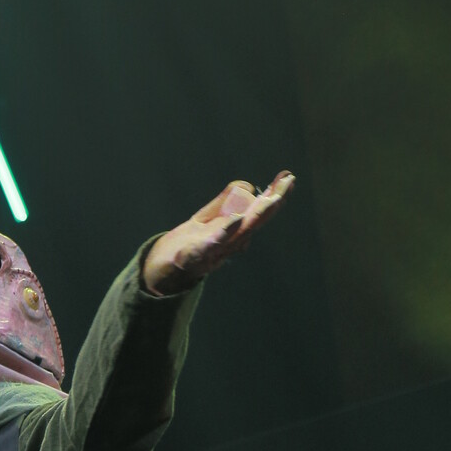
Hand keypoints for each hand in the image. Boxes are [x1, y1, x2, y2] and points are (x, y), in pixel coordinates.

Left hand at [142, 171, 294, 294]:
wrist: (161, 273)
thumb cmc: (186, 245)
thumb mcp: (206, 219)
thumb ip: (225, 202)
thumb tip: (248, 186)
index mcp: (232, 233)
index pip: (257, 212)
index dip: (273, 195)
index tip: (288, 177)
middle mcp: (228, 244)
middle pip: (253, 222)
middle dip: (270, 205)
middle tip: (285, 187)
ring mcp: (212, 252)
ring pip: (238, 234)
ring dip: (256, 216)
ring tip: (271, 201)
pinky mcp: (193, 256)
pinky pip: (210, 245)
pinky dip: (223, 234)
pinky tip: (233, 221)